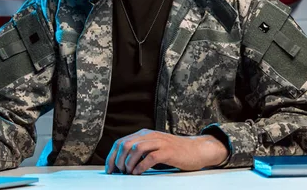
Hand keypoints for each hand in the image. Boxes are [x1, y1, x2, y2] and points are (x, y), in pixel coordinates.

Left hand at [105, 129, 228, 174]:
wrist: (196, 149)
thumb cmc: (174, 151)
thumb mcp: (154, 146)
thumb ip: (140, 150)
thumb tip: (121, 164)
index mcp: (144, 134)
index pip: (121, 142)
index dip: (112, 156)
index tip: (109, 169)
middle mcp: (150, 135)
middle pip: (125, 144)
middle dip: (118, 160)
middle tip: (119, 173)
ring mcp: (159, 142)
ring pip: (136, 149)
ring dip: (128, 163)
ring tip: (128, 173)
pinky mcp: (168, 151)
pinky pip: (150, 157)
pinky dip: (141, 166)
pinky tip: (138, 172)